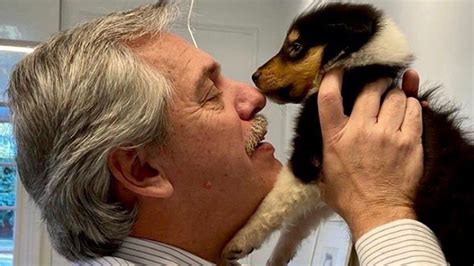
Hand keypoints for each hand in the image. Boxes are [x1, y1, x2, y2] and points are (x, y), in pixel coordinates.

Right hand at [317, 68, 422, 240]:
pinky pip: (414, 111)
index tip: (337, 69)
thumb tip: (323, 132)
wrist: (378, 214)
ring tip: (394, 102)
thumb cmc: (350, 196)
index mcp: (336, 138)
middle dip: (375, 83)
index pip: (329, 97)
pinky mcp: (409, 142)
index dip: (333, 76)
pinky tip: (407, 112)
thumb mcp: (325, 170)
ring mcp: (387, 135)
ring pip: (396, 97)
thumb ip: (323, 148)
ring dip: (395, 95)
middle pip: (370, 89)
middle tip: (378, 86)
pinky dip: (412, 107)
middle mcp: (361, 131)